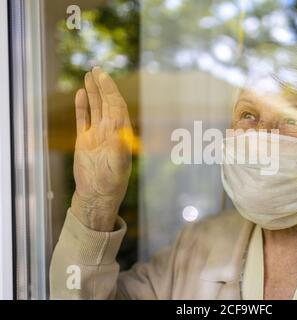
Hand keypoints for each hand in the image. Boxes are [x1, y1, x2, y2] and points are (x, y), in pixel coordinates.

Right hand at [71, 67, 132, 231]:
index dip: (111, 91)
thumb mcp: (119, 164)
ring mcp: (96, 135)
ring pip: (95, 108)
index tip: (104, 77)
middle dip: (102, 86)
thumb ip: (120, 146)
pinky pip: (83, 120)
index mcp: (120, 133)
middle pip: (106, 103)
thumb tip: (122, 130)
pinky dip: (82, 107)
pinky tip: (81, 94)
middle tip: (97, 69)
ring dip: (93, 92)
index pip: (116, 106)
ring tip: (89, 75)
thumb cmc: (112, 182)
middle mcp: (109, 131)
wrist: (97, 195)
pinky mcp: (84, 141)